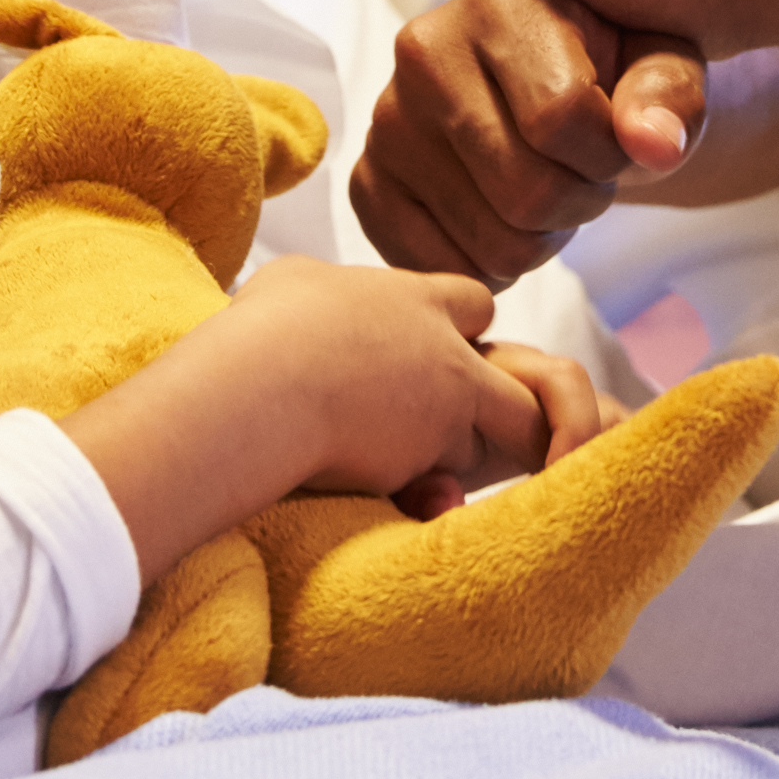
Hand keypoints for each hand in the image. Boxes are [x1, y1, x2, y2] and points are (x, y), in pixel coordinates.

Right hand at [200, 258, 547, 510]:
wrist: (259, 390)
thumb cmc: (261, 331)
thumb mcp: (291, 283)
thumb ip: (325, 291)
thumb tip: (315, 302)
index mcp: (416, 301)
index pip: (476, 304)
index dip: (464, 326)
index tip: (444, 343)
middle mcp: (447, 357)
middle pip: (519, 384)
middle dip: (505, 407)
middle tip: (466, 426)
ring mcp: (443, 415)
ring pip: (471, 445)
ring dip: (442, 457)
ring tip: (379, 459)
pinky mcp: (425, 467)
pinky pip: (434, 491)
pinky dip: (413, 495)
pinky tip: (359, 484)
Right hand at [352, 0, 705, 284]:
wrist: (540, 89)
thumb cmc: (608, 73)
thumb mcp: (661, 62)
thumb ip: (671, 95)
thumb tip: (653, 146)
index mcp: (499, 5)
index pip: (564, 122)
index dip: (611, 158)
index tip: (616, 144)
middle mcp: (424, 53)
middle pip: (528, 194)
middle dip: (579, 205)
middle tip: (581, 178)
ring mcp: (386, 121)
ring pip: (492, 245)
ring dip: (540, 241)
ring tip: (543, 192)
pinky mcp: (367, 180)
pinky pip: (438, 269)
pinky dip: (487, 270)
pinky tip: (500, 222)